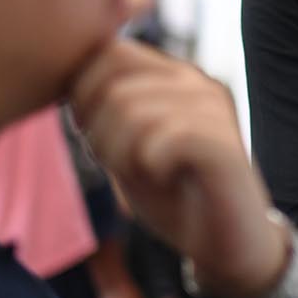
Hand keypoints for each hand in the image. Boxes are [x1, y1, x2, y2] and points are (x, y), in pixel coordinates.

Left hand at [69, 40, 287, 297]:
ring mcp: (215, 110)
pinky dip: (150, 166)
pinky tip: (167, 178)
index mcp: (175, 76)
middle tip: (123, 166)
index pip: (110, 52)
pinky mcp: (224, 145)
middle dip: (101, 134)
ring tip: (147, 175)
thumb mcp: (127, 150)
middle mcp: (197, 83)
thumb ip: (104, 112)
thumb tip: (67, 83)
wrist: (230, 245)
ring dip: (123, 156)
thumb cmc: (176, 198)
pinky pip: (162, 140)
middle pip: (114, 86)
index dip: (83, 95)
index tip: (93, 136)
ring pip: (134, 112)